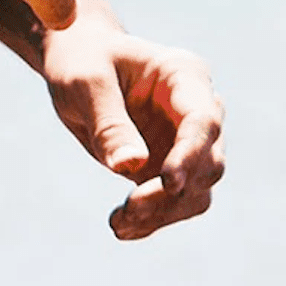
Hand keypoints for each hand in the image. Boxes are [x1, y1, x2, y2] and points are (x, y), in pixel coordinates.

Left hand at [40, 21, 224, 238]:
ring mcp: (185, 141)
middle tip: (130, 207)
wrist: (76, 61)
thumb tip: (131, 167)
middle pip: (209, 163)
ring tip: (120, 222)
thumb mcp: (86, 83)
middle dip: (175, 192)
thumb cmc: (82, 60)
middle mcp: (196, 110)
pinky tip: (120, 225)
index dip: (191, 154)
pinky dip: (152, 220)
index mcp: (185, 76)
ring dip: (164, 213)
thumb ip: (109, 123)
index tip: (168, 183)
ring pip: (198, 191)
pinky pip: (173, 204)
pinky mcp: (167, 166)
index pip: (203, 121)